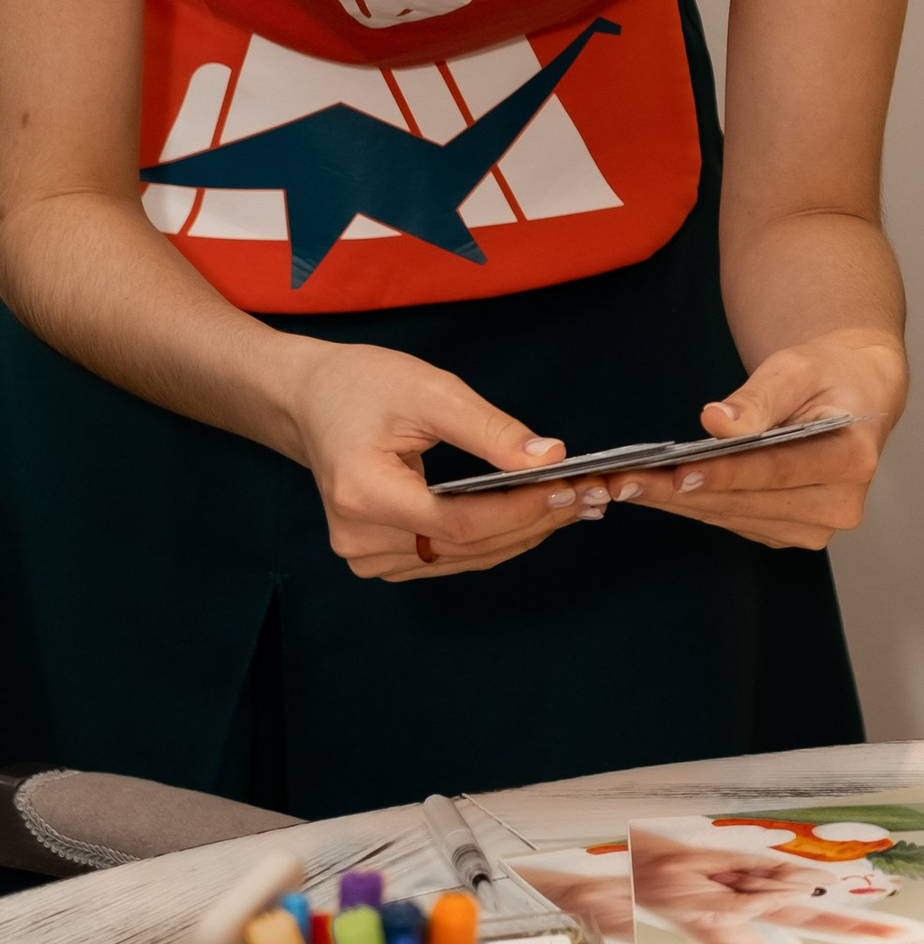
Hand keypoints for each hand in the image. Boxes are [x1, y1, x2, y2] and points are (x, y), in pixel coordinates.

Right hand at [278, 340, 575, 585]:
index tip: (573, 487)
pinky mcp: (379, 557)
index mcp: (362, 495)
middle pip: (467, 546)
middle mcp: (360, 539)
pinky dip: (495, 536)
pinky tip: (535, 514)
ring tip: (576, 504)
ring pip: (464, 558)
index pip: (460, 522)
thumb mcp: (429, 391)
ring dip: (523, 533)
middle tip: (593, 495)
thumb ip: (491, 429)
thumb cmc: (362, 385)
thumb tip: (551, 458)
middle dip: (536, 520)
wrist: (310, 399)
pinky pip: (450, 556)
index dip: (522, 510)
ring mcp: (367, 556)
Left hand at [611, 327, 907, 549]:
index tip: (676, 473)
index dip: (725, 474)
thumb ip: (757, 399)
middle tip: (622, 480)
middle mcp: (840, 504)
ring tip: (624, 484)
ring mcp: (816, 526)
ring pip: (733, 516)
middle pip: (748, 501)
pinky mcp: (792, 532)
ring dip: (677, 502)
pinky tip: (654, 490)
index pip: (778, 470)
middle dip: (681, 490)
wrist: (852, 396)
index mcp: (853, 459)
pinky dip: (693, 505)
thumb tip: (715, 422)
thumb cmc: (826, 376)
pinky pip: (734, 521)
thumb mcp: (796, 370)